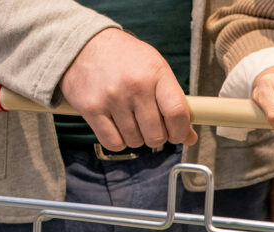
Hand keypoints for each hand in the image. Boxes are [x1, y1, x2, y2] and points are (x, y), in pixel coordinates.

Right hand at [59, 28, 196, 150]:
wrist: (83, 45)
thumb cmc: (124, 59)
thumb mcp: (154, 69)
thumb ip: (173, 101)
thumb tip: (189, 137)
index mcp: (155, 72)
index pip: (177, 113)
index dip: (180, 132)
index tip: (177, 134)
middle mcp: (135, 86)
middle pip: (156, 135)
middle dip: (157, 137)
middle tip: (150, 126)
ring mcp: (112, 98)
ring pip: (135, 142)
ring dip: (136, 138)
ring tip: (130, 120)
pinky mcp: (92, 109)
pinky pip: (114, 143)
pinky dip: (118, 142)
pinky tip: (117, 127)